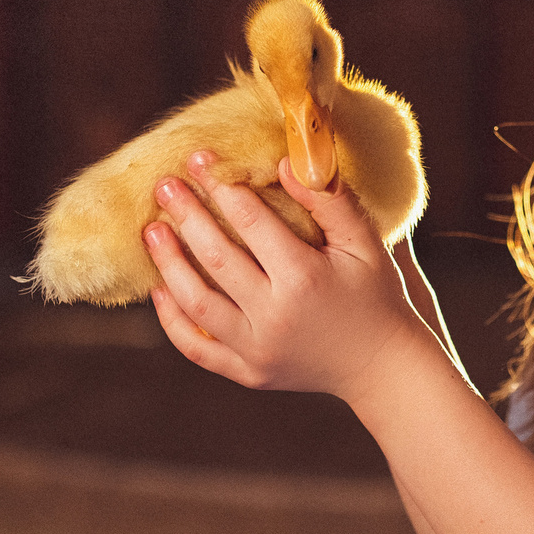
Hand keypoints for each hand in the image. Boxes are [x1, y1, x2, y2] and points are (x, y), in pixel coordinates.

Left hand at [144, 154, 422, 403]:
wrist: (381, 365)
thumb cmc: (376, 294)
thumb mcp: (365, 242)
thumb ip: (329, 199)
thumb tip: (286, 161)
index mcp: (305, 278)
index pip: (251, 221)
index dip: (222, 186)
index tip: (199, 159)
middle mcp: (275, 316)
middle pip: (217, 257)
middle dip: (186, 216)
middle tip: (165, 186)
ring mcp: (257, 350)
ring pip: (197, 302)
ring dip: (169, 263)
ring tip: (153, 230)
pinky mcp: (247, 373)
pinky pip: (196, 348)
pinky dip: (172, 319)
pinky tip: (160, 288)